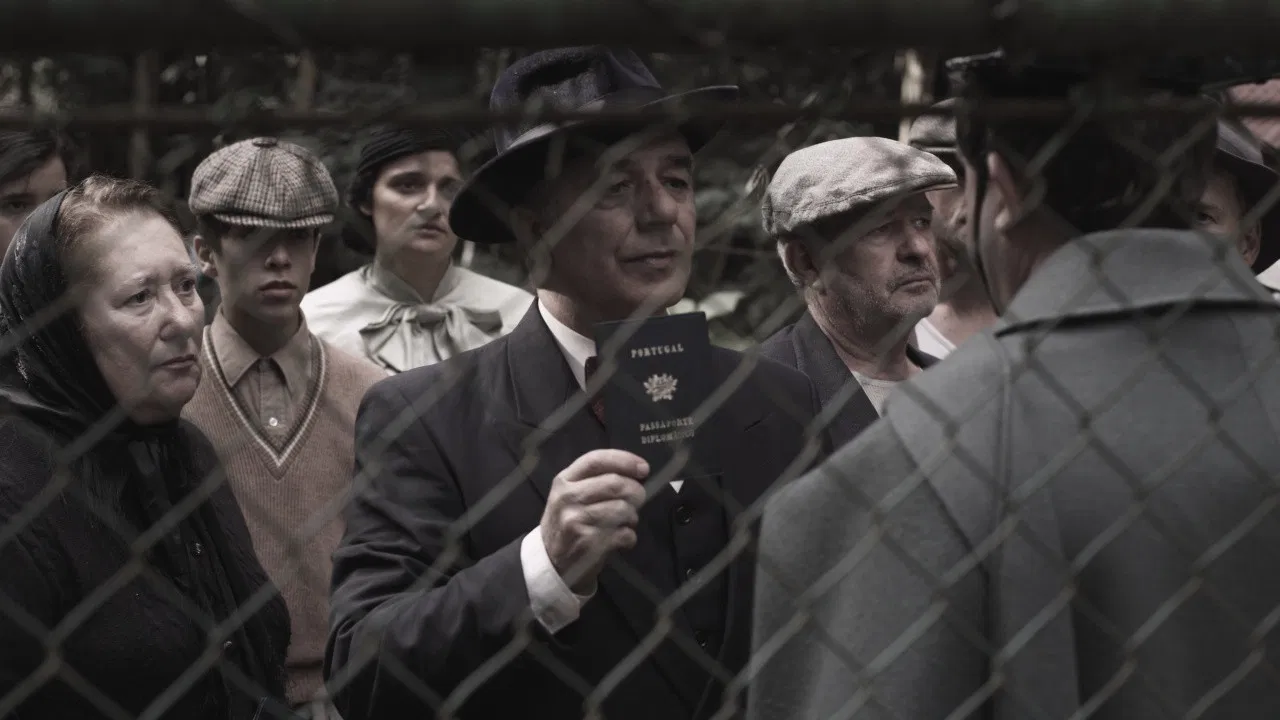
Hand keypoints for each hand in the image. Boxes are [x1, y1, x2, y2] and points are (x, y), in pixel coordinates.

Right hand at [540, 449, 648, 594]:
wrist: (550, 561)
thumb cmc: (567, 522)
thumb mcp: (569, 495)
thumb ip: (595, 479)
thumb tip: (635, 472)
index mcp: (564, 481)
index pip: (596, 460)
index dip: (624, 460)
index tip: (643, 468)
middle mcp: (568, 498)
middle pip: (615, 484)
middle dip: (636, 491)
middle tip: (638, 499)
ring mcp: (577, 521)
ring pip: (623, 508)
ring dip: (632, 516)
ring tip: (625, 521)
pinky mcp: (589, 544)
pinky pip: (625, 533)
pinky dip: (630, 537)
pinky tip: (621, 538)